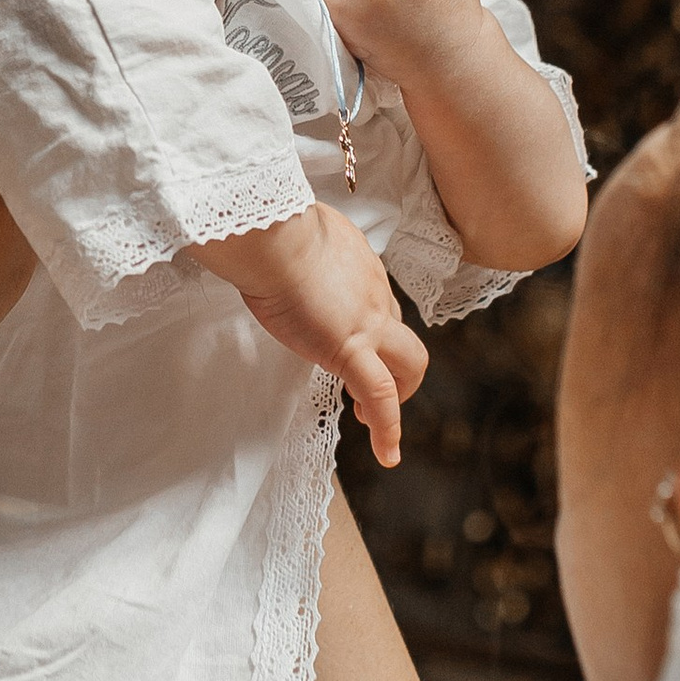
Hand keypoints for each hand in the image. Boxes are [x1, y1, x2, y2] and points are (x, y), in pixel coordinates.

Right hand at [195, 201, 428, 467]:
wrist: (271, 233)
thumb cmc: (268, 226)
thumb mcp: (293, 230)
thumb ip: (298, 245)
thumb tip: (279, 244)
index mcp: (359, 264)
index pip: (375, 298)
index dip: (368, 323)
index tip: (346, 334)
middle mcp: (373, 292)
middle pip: (402, 332)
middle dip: (396, 362)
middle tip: (367, 382)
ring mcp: (368, 322)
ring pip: (410, 362)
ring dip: (400, 392)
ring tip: (373, 421)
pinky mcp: (351, 349)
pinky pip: (381, 395)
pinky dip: (389, 428)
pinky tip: (388, 454)